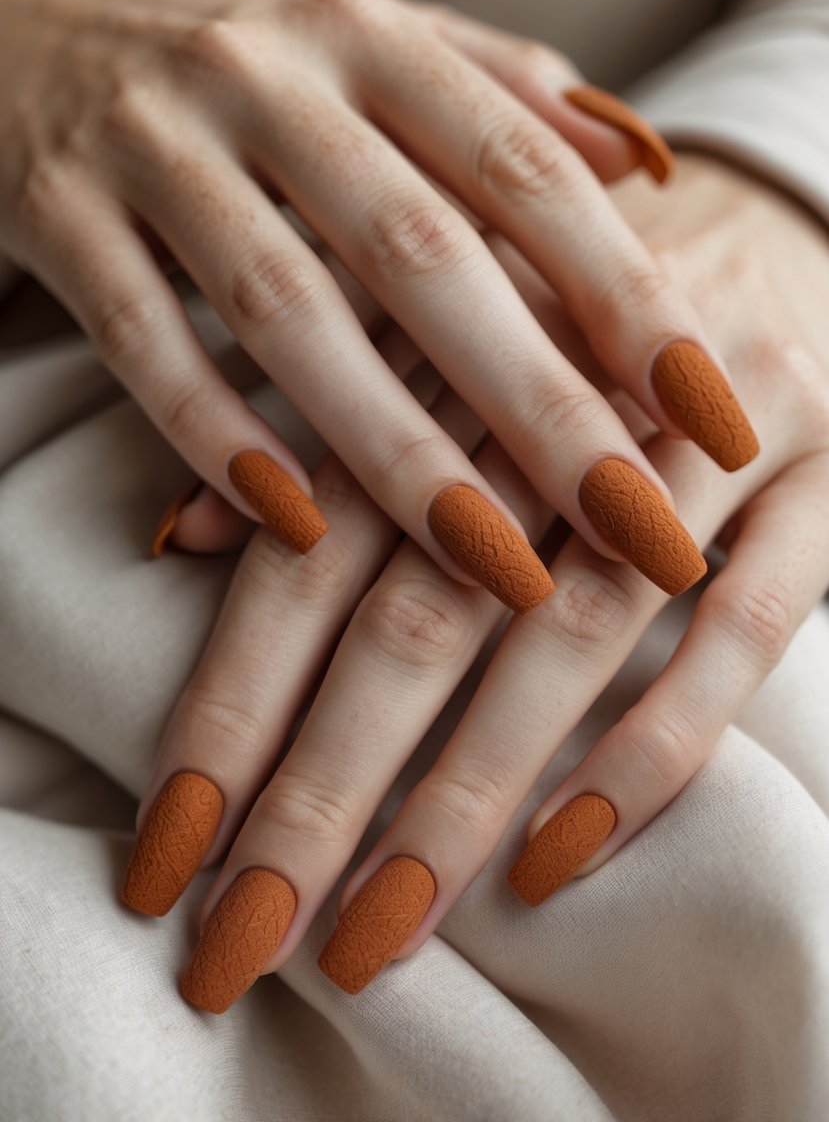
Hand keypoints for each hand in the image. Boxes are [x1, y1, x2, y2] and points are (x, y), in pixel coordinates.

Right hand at [0, 0, 756, 607]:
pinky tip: (297, 525)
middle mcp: (270, 80)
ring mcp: (154, 145)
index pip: (526, 174)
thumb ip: (501, 95)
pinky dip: (217, 433)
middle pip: (426, 258)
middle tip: (637, 528)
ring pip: (288, 312)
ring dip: (396, 451)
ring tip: (497, 567)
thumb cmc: (238, 65)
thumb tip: (640, 161)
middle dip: (542, 405)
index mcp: (371, 42)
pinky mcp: (56, 211)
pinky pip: (143, 339)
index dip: (629, 294)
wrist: (22, 23)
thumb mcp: (371, 50)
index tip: (710, 410)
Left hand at [120, 153, 828, 1008]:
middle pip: (422, 603)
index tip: (173, 846)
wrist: (781, 235)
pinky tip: (558, 854)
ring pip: (571, 631)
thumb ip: (323, 436)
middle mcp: (570, 385)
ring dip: (465, 790)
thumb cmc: (577, 316)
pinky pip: (743, 631)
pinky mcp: (826, 483)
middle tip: (246, 936)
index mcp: (451, 341)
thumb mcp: (439, 348)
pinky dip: (652, 747)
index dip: (235, 696)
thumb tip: (183, 538)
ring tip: (380, 926)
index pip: (316, 541)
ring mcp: (706, 436)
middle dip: (325, 781)